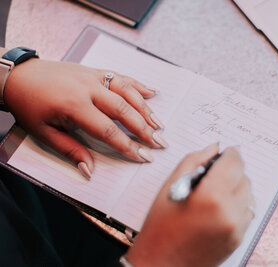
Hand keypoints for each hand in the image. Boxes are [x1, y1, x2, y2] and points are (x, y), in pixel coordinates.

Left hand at [4, 58, 167, 177]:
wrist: (19, 76)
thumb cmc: (29, 106)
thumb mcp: (44, 133)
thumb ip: (71, 150)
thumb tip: (90, 170)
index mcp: (74, 105)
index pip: (108, 130)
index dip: (127, 146)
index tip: (142, 157)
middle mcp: (88, 88)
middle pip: (124, 110)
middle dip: (144, 129)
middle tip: (160, 143)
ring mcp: (93, 76)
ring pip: (127, 92)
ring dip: (146, 108)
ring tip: (160, 124)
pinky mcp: (95, 70)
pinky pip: (121, 76)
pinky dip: (138, 84)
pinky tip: (152, 92)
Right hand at [125, 143, 254, 266]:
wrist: (161, 264)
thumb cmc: (160, 226)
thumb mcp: (171, 185)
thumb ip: (195, 160)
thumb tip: (215, 147)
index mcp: (211, 196)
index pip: (235, 163)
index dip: (231, 154)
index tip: (227, 152)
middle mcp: (230, 212)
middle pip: (245, 178)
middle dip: (232, 172)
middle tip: (213, 176)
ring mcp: (236, 228)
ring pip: (249, 196)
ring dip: (236, 189)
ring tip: (214, 195)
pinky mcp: (239, 240)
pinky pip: (247, 213)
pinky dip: (237, 206)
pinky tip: (217, 209)